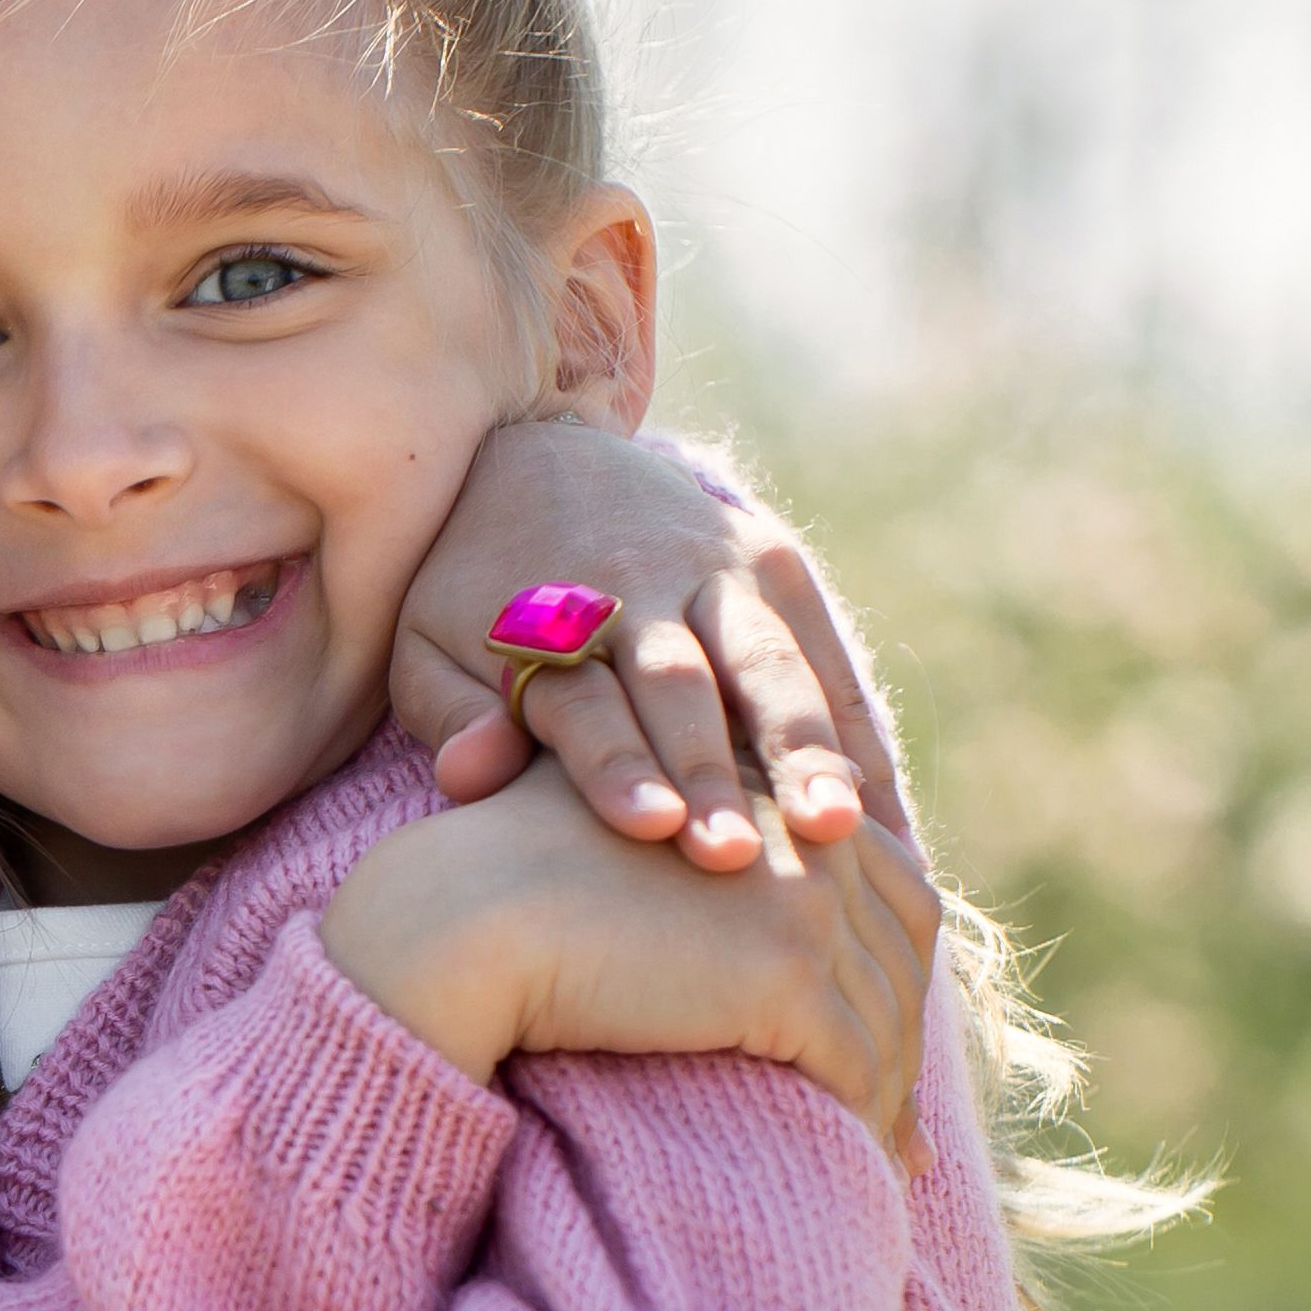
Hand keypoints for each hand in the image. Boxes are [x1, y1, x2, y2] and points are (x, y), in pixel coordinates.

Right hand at [318, 766, 947, 1147]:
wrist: (460, 920)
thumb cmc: (513, 890)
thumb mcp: (636, 853)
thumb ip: (709, 865)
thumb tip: (754, 956)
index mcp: (777, 783)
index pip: (891, 882)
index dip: (896, 968)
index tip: (883, 1040)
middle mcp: (808, 827)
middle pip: (903, 949)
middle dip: (904, 1038)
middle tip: (898, 1123)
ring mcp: (805, 895)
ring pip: (885, 1015)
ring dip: (889, 1094)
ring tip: (880, 1158)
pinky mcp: (783, 969)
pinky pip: (853, 1066)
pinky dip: (861, 1123)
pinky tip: (852, 1163)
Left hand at [391, 420, 904, 868]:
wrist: (544, 454)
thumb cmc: (474, 591)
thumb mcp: (429, 644)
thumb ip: (449, 712)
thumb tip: (467, 777)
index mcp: (545, 611)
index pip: (584, 696)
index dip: (615, 764)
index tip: (651, 830)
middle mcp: (637, 586)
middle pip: (682, 685)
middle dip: (711, 770)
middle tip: (736, 856)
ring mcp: (715, 567)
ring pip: (766, 661)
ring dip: (803, 746)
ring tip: (838, 827)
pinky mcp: (772, 559)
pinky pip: (822, 654)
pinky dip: (851, 734)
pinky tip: (881, 820)